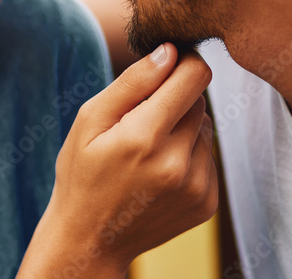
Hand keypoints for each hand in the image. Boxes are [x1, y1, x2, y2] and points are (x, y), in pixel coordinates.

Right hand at [18, 43, 216, 277]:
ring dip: (183, 128)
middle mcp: (177, 164)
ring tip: (148, 148)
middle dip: (175, 98)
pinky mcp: (207, 204)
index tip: (171, 61)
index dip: (185, 60)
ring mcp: (196, 187)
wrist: (90, 239)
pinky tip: (159, 170)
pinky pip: (208, 158)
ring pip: (205, 129)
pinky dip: (189, 155)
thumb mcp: (90, 120)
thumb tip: (169, 51)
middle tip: (142, 117)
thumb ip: (132, 82)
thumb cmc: (82, 173)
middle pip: (200, 101)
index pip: (194, 77)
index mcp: (145, 137)